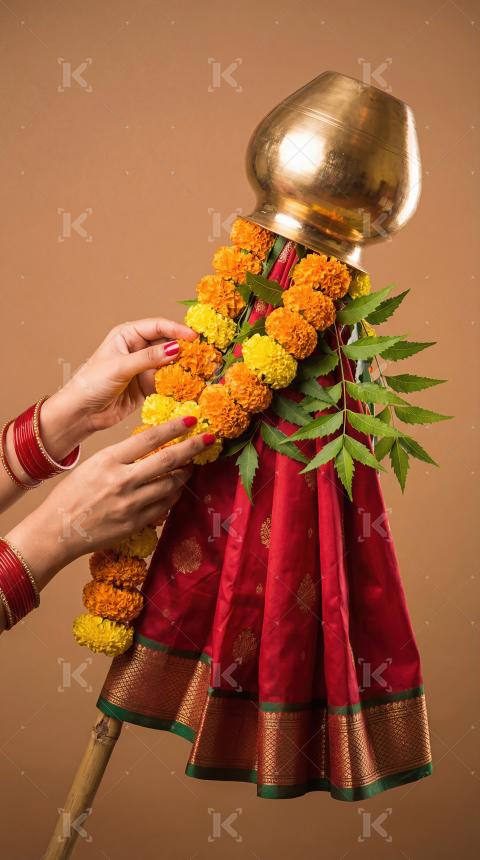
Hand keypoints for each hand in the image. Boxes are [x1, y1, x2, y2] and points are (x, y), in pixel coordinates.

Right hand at [4, 417, 215, 594]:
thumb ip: (123, 457)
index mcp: (109, 460)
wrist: (57, 530)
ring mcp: (131, 504)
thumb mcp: (94, 466)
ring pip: (171, 484)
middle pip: (168, 459)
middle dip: (193, 448)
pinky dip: (173, 496)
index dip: (174, 427)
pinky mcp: (136, 524)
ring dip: (184, 474)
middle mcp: (122, 481)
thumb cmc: (72, 495)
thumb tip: (154, 447)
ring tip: (189, 468)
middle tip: (209, 440)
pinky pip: (164, 507)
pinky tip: (174, 491)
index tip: (192, 420)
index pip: (150, 438)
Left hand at [40, 317, 196, 459]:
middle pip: (168, 345)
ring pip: (170, 365)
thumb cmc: (91, 383)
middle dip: (185, 351)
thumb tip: (176, 349)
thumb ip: (149, 358)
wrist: (81, 413)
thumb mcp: (120, 367)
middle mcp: (137, 349)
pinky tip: (188, 389)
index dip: (177, 330)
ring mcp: (143, 368)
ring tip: (200, 374)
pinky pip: (166, 383)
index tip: (194, 338)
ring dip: (183, 370)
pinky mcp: (147, 387)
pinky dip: (177, 386)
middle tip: (203, 357)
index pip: (158, 327)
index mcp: (127, 335)